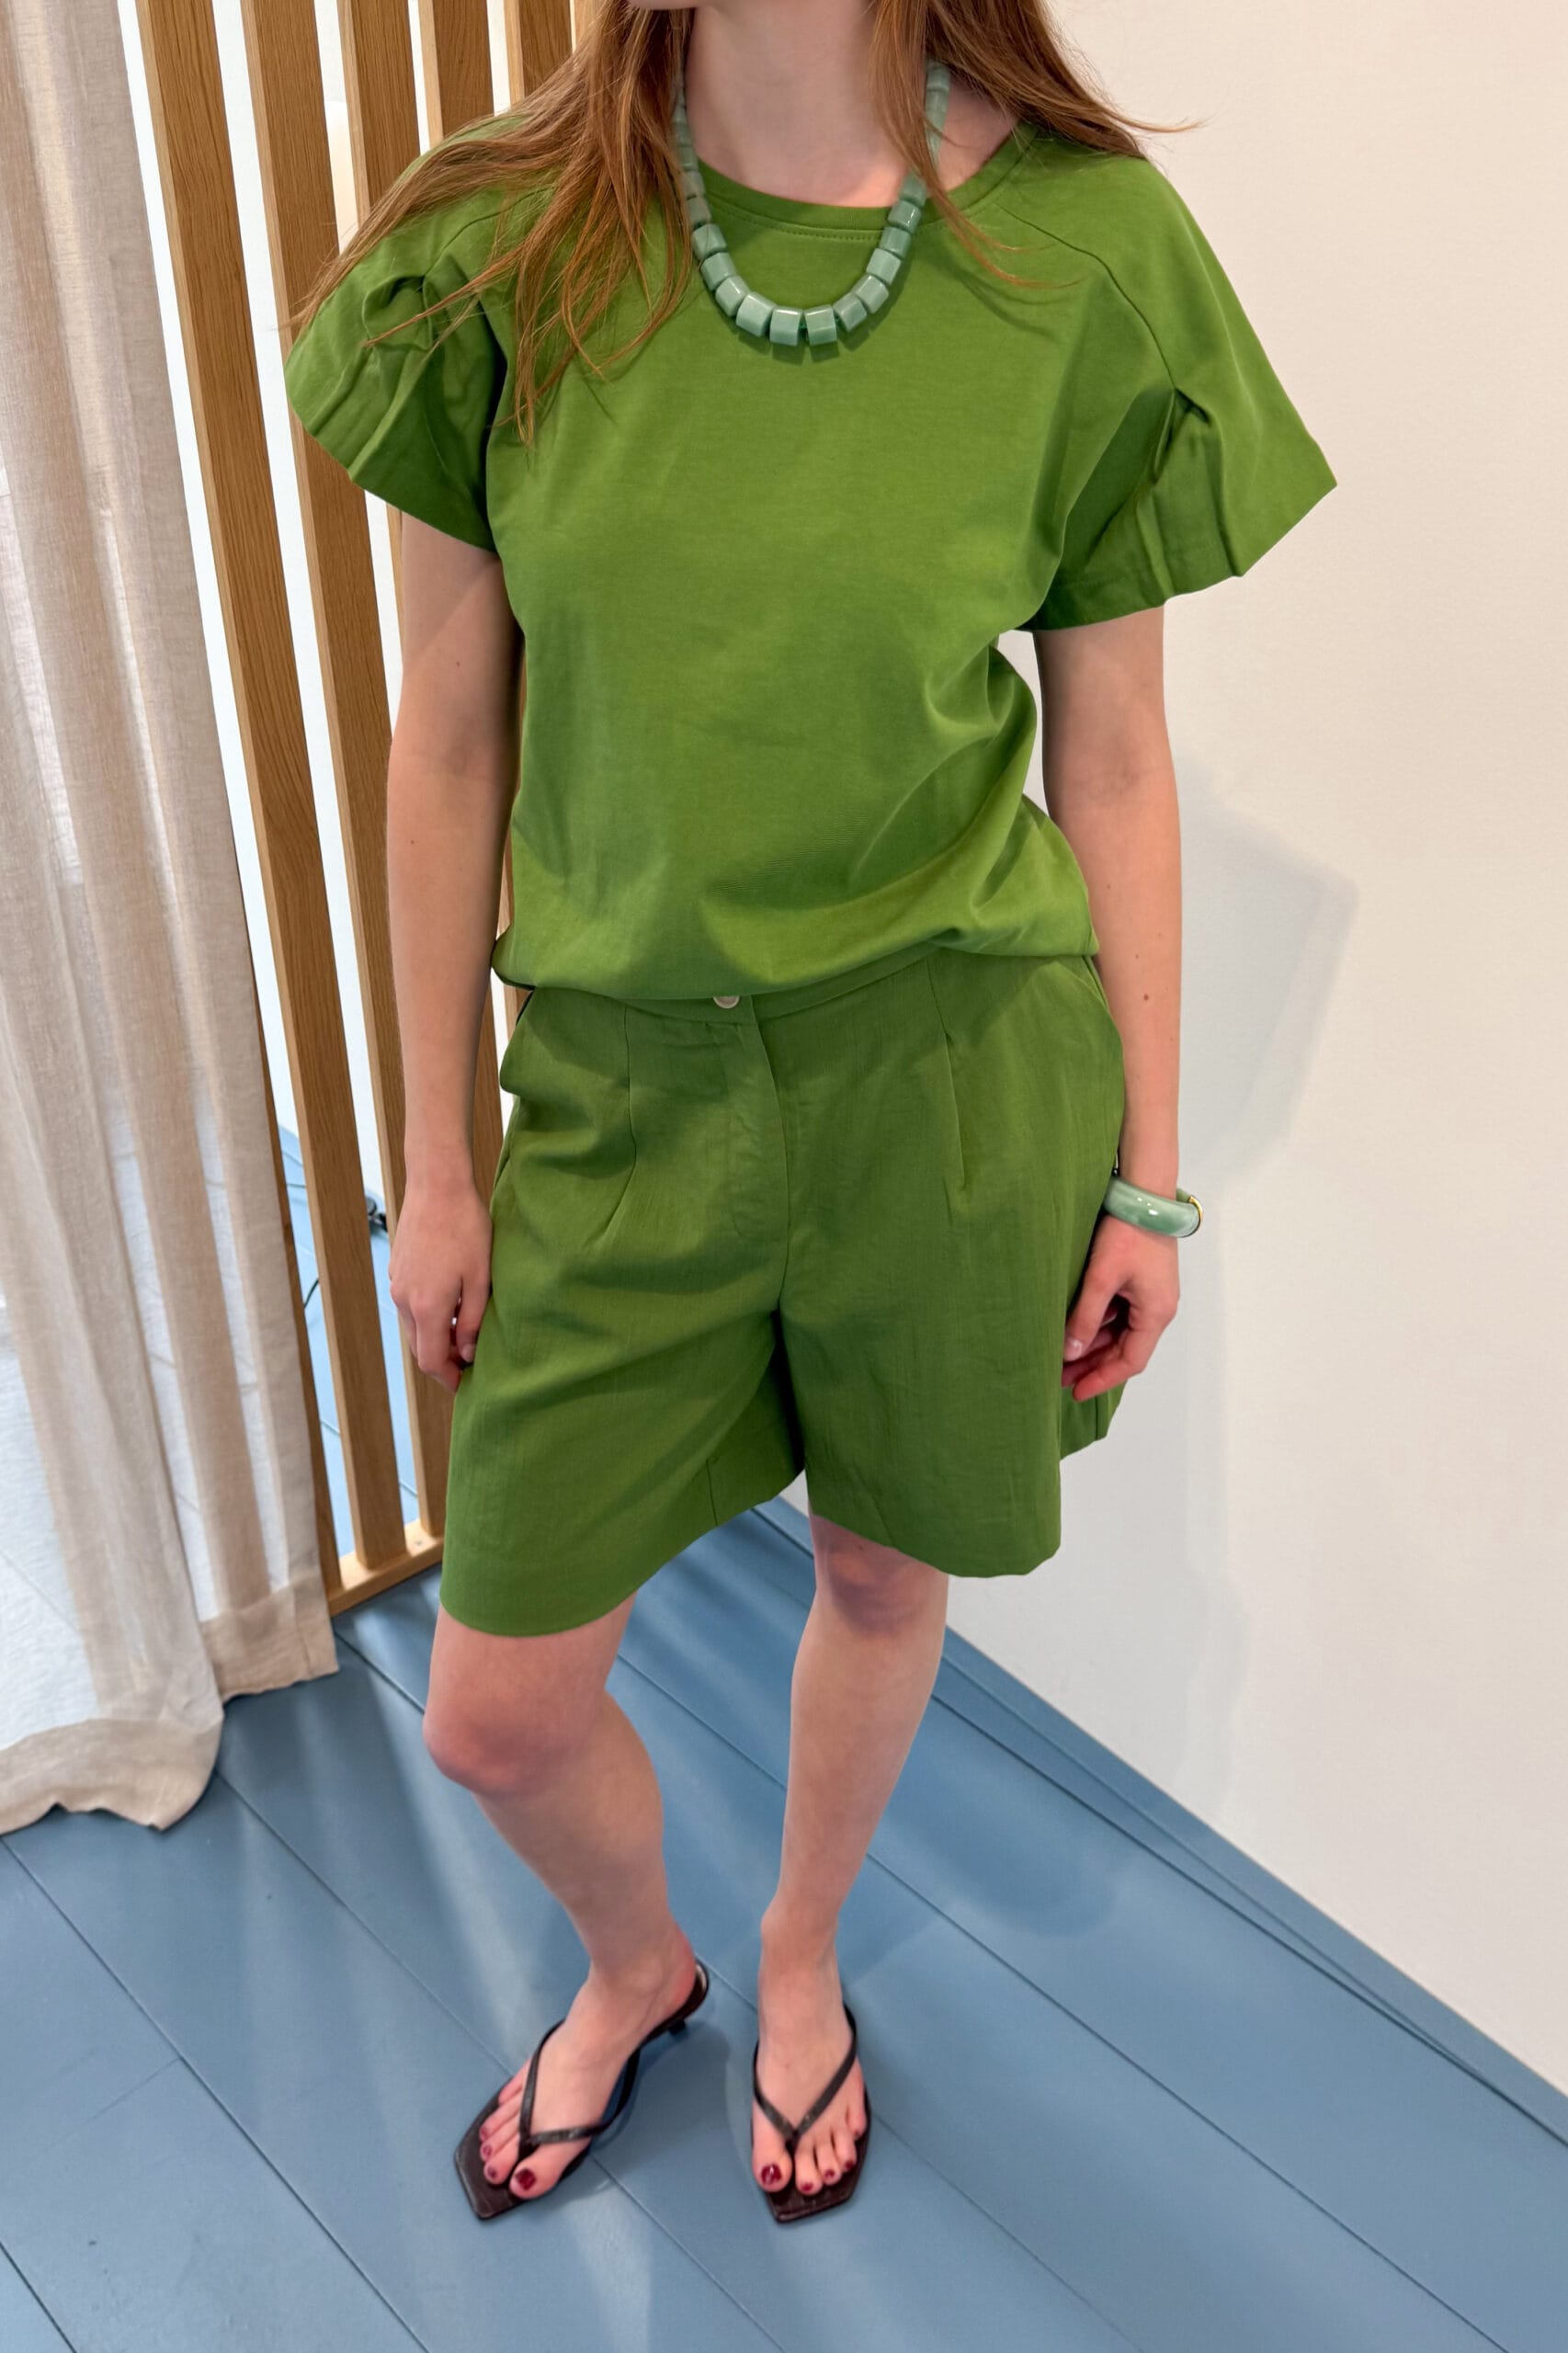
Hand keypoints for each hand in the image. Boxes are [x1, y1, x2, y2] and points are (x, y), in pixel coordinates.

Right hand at [388, 1169, 494, 1393]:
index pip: (431, 1361)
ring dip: (436, 1335)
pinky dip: (428, 1315)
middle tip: (470, 1360)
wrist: (437, 1185)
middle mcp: (404, 1300)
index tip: (466, 1383)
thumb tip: (468, 1353)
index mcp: (427, 1307)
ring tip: (465, 1330)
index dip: (448, 1377)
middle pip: (419, 1347)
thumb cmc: (466, 1228)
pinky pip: (410, 1305)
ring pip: (414, 1326)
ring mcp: (397, 1284)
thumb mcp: (481, 1278)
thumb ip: (473, 1321)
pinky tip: (451, 1302)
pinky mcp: (396, 1270)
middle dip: (443, 1358)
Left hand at [1061, 1212, 1179, 1401]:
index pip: (1130, 1361)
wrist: (1143, 1194)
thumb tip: (1071, 1352)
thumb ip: (1085, 1317)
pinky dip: (1098, 1325)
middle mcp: (1157, 1309)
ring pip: (1120, 1332)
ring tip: (1062, 1357)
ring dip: (1093, 1345)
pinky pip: (1119, 1314)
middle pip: (1124, 1349)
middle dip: (1093, 1365)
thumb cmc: (1127, 1232)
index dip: (1102, 1379)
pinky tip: (1074, 1329)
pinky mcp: (1141, 1282)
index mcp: (1156, 1313)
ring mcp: (1150, 1296)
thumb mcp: (1101, 1278)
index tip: (1076, 1391)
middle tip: (1060, 1378)